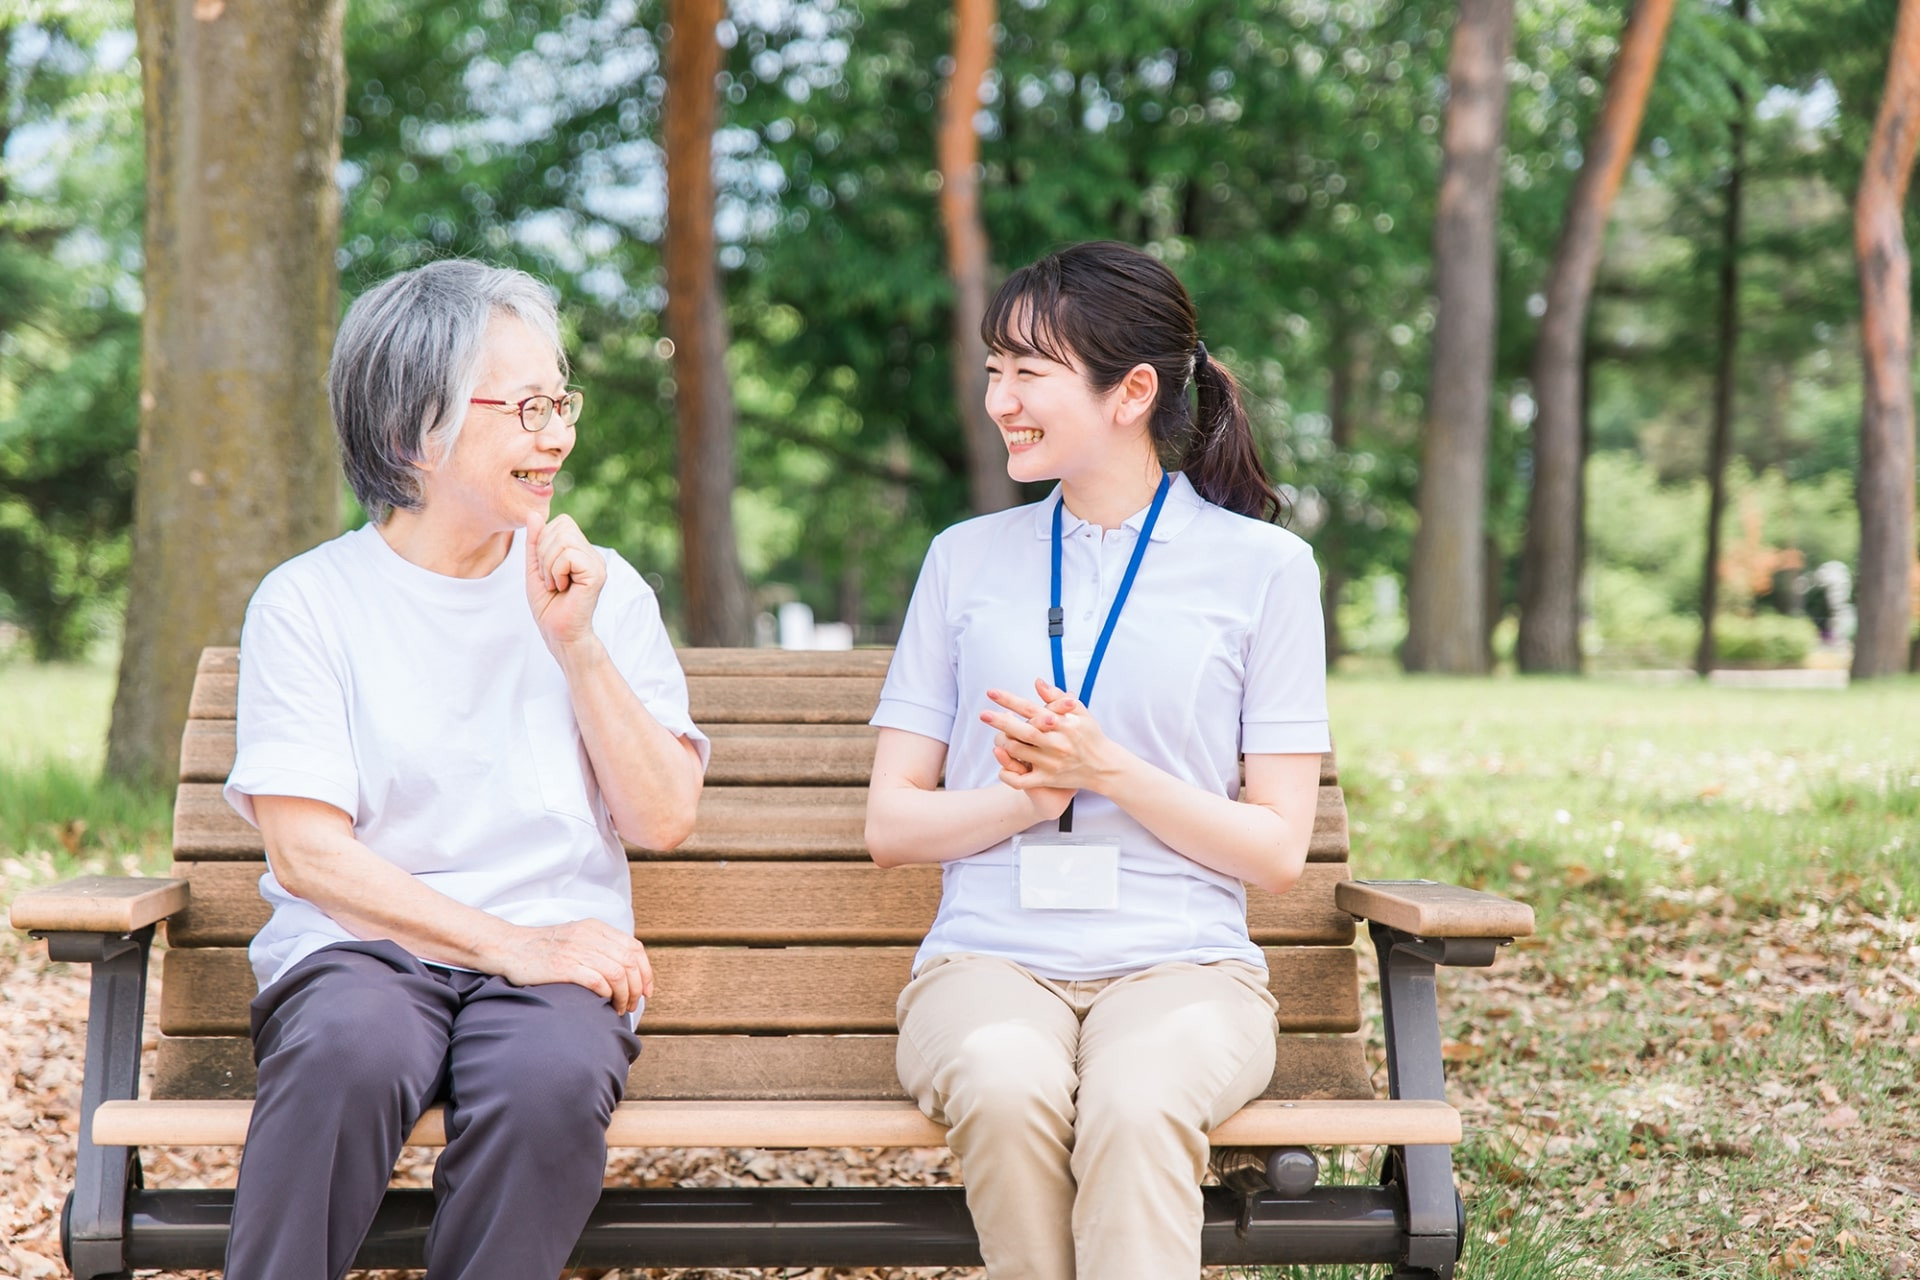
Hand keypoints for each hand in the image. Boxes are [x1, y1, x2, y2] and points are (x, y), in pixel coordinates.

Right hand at [490, 917, 653, 1014]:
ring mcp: (576, 950)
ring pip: (617, 973)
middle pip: (629, 962)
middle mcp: (588, 936)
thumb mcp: (576, 937)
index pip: (634, 948)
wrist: (509, 948)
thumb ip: (600, 947)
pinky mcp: (563, 967)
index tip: (646, 991)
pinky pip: (597, 981)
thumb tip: (628, 971)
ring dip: (624, 995)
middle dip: (637, 988)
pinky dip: (607, 994)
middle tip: (633, 1005)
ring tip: (620, 1008)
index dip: (646, 971)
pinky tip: (604, 1003)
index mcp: (595, 928)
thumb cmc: (544, 949)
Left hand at [525, 513, 605, 655]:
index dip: (544, 541)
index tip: (546, 569)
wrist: (559, 633)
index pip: (561, 522)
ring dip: (549, 565)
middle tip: (550, 578)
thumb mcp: (535, 568)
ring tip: (556, 584)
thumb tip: (534, 513)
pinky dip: (556, 572)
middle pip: (561, 527)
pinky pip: (567, 556)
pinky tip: (563, 588)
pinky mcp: (596, 574)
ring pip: (563, 541)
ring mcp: (597, 563)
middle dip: (544, 553)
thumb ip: (535, 542)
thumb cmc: (549, 606)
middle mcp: (592, 554)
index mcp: (581, 551)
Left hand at [980, 678, 1121, 811]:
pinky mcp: (1048, 779)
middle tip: (984, 715)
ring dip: (1004, 744)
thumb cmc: (1090, 735)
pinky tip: (1002, 767)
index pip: (1030, 709)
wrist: (1104, 766)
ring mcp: (1051, 762)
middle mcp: (1056, 743)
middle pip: (1022, 731)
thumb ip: (1056, 697)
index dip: (1009, 700)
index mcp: (1062, 723)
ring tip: (999, 736)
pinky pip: (1022, 780)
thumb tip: (1037, 682)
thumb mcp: (1079, 712)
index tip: (991, 693)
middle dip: (1000, 722)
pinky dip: (1008, 775)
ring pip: (1018, 752)